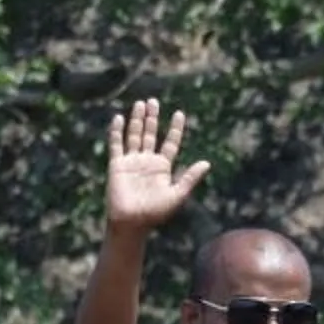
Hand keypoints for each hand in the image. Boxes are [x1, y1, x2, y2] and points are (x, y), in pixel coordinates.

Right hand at [105, 98, 208, 233]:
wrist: (132, 222)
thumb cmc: (156, 213)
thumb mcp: (178, 194)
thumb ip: (190, 178)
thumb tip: (207, 163)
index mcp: (163, 167)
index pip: (170, 142)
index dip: (175, 128)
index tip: (179, 113)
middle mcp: (147, 161)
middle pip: (151, 134)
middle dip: (152, 117)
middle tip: (154, 100)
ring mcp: (132, 161)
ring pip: (135, 135)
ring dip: (137, 119)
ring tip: (141, 103)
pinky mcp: (117, 165)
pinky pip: (116, 144)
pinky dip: (117, 131)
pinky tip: (119, 118)